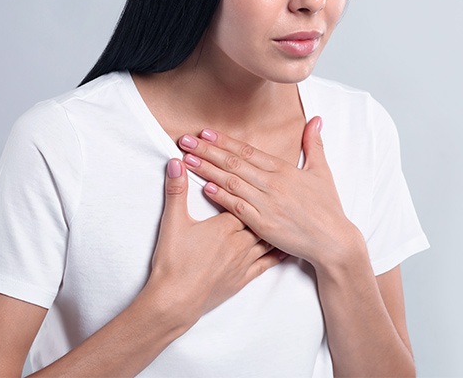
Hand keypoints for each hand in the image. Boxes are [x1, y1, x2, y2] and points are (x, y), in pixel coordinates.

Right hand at [144, 159, 283, 326]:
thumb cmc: (173, 263)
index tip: (258, 172)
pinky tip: (286, 248)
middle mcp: (240, 242)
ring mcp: (244, 262)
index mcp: (225, 225)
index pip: (242, 198)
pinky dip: (278, 253)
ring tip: (289, 214)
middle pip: (259, 215)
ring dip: (277, 226)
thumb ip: (177, 190)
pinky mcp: (243, 279)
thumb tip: (177, 162)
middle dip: (267, 203)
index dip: (248, 184)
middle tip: (281, 190)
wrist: (175, 301)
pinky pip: (267, 264)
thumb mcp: (173, 222)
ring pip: (268, 238)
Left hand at [177, 117, 359, 268]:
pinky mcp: (264, 224)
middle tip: (185, 140)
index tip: (205, 132)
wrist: (333, 241)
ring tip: (187, 159)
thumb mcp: (322, 172)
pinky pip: (238, 207)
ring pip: (232, 182)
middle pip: (234, 162)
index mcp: (283, 170)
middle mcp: (273, 183)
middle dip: (207, 150)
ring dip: (208, 169)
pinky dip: (221, 196)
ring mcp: (267, 203)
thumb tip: (316, 120)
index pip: (248, 151)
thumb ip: (313, 145)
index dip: (224, 141)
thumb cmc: (328, 208)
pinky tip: (205, 187)